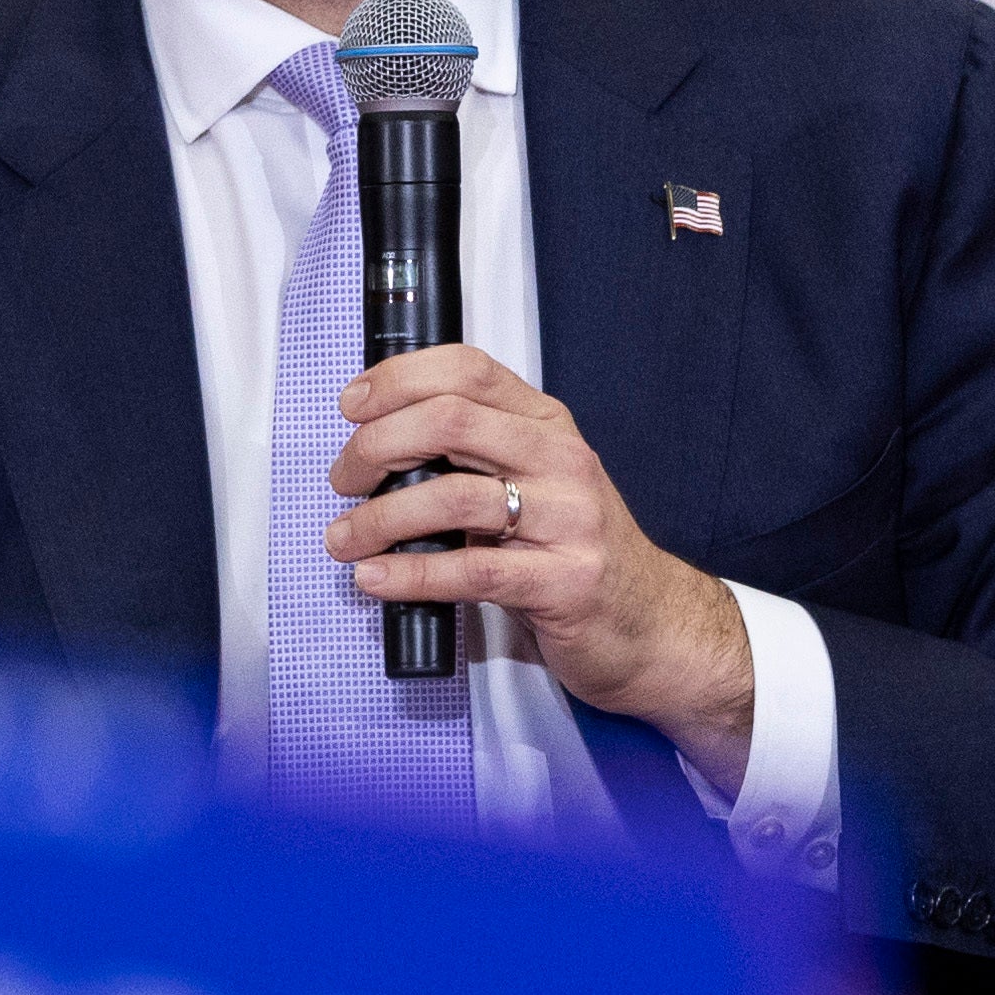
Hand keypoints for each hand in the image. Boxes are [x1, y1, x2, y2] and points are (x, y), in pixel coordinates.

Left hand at [326, 343, 759, 778]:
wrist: (651, 623)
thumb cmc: (574, 550)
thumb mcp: (536, 481)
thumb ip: (477, 453)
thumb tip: (380, 441)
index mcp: (546, 424)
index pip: (467, 370)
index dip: (398, 379)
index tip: (352, 405)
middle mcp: (561, 460)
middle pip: (449, 422)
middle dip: (376, 447)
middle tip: (343, 480)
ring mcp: (568, 519)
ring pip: (453, 497)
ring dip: (379, 518)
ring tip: (344, 539)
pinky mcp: (564, 581)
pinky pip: (472, 570)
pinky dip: (411, 573)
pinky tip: (375, 578)